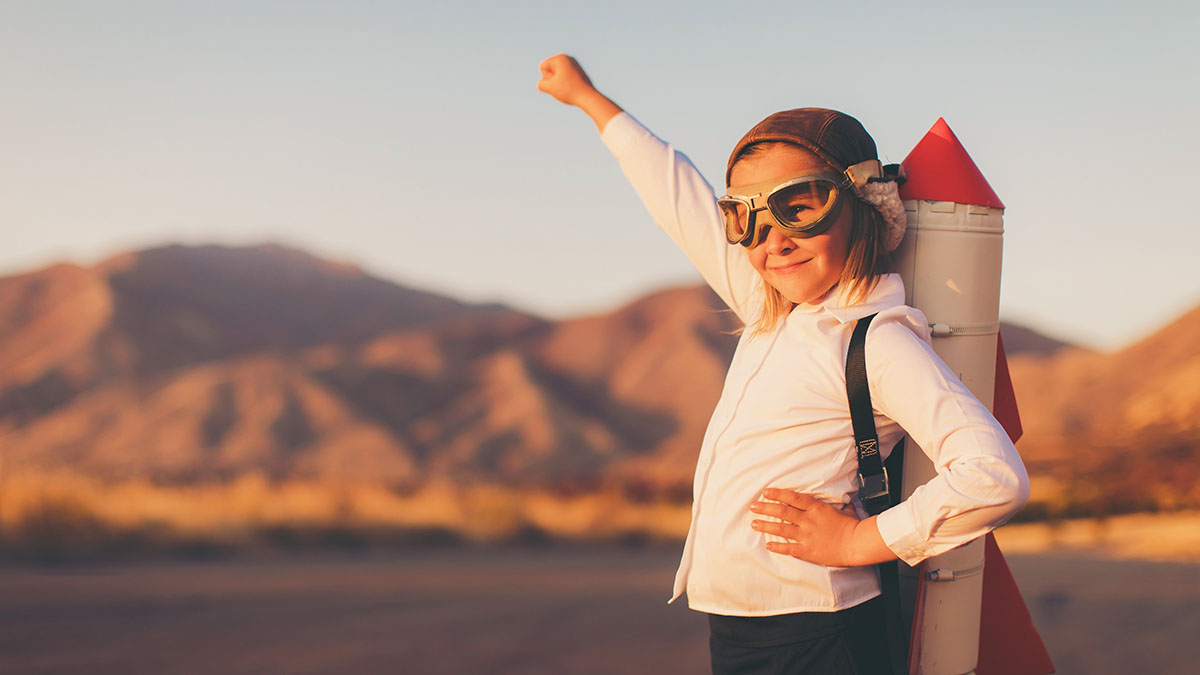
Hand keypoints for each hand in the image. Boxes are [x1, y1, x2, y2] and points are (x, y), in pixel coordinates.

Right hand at [537, 53, 596, 105]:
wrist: (588, 97)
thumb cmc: (568, 91)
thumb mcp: (549, 88)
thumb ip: (541, 84)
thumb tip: (544, 83)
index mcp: (560, 57)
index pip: (543, 66)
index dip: (546, 78)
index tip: (557, 82)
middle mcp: (568, 58)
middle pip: (550, 70)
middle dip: (552, 79)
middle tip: (563, 86)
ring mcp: (575, 64)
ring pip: (558, 75)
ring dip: (558, 83)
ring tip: (568, 88)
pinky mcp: (579, 72)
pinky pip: (565, 78)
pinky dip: (566, 84)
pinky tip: (572, 89)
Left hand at [750, 488, 893, 566]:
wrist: (856, 543)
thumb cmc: (851, 525)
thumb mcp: (840, 508)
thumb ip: (829, 504)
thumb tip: (830, 497)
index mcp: (816, 508)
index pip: (792, 498)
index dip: (777, 494)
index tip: (765, 492)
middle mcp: (808, 520)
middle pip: (782, 512)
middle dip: (765, 508)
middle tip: (753, 506)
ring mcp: (806, 536)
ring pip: (781, 529)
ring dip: (766, 526)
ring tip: (754, 524)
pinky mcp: (807, 550)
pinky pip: (789, 548)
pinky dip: (777, 546)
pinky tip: (768, 544)